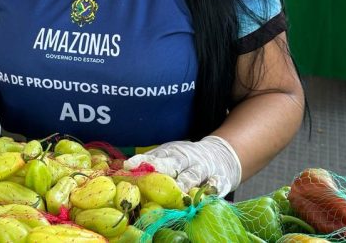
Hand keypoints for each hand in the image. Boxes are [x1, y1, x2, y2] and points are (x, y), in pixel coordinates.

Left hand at [123, 135, 240, 196]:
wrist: (221, 155)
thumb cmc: (187, 160)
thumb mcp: (171, 155)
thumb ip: (152, 163)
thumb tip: (124, 170)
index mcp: (172, 153)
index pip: (154, 156)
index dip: (141, 161)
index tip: (128, 165)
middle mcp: (185, 158)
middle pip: (171, 163)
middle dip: (160, 168)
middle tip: (148, 176)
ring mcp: (202, 168)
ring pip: (192, 174)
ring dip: (185, 181)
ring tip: (178, 190)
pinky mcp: (218, 178)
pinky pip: (215, 184)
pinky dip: (211, 188)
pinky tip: (207, 193)